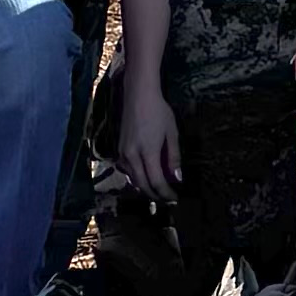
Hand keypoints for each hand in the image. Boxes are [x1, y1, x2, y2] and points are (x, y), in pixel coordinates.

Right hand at [112, 80, 183, 200]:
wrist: (138, 95)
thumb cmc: (159, 111)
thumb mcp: (171, 133)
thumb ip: (173, 157)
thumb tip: (177, 178)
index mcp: (148, 152)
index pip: (156, 182)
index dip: (166, 193)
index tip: (174, 199)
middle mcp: (132, 156)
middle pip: (143, 185)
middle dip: (155, 195)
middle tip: (167, 200)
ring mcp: (123, 153)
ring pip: (133, 179)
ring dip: (145, 188)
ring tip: (157, 191)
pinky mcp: (119, 149)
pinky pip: (126, 171)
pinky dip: (135, 178)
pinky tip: (143, 177)